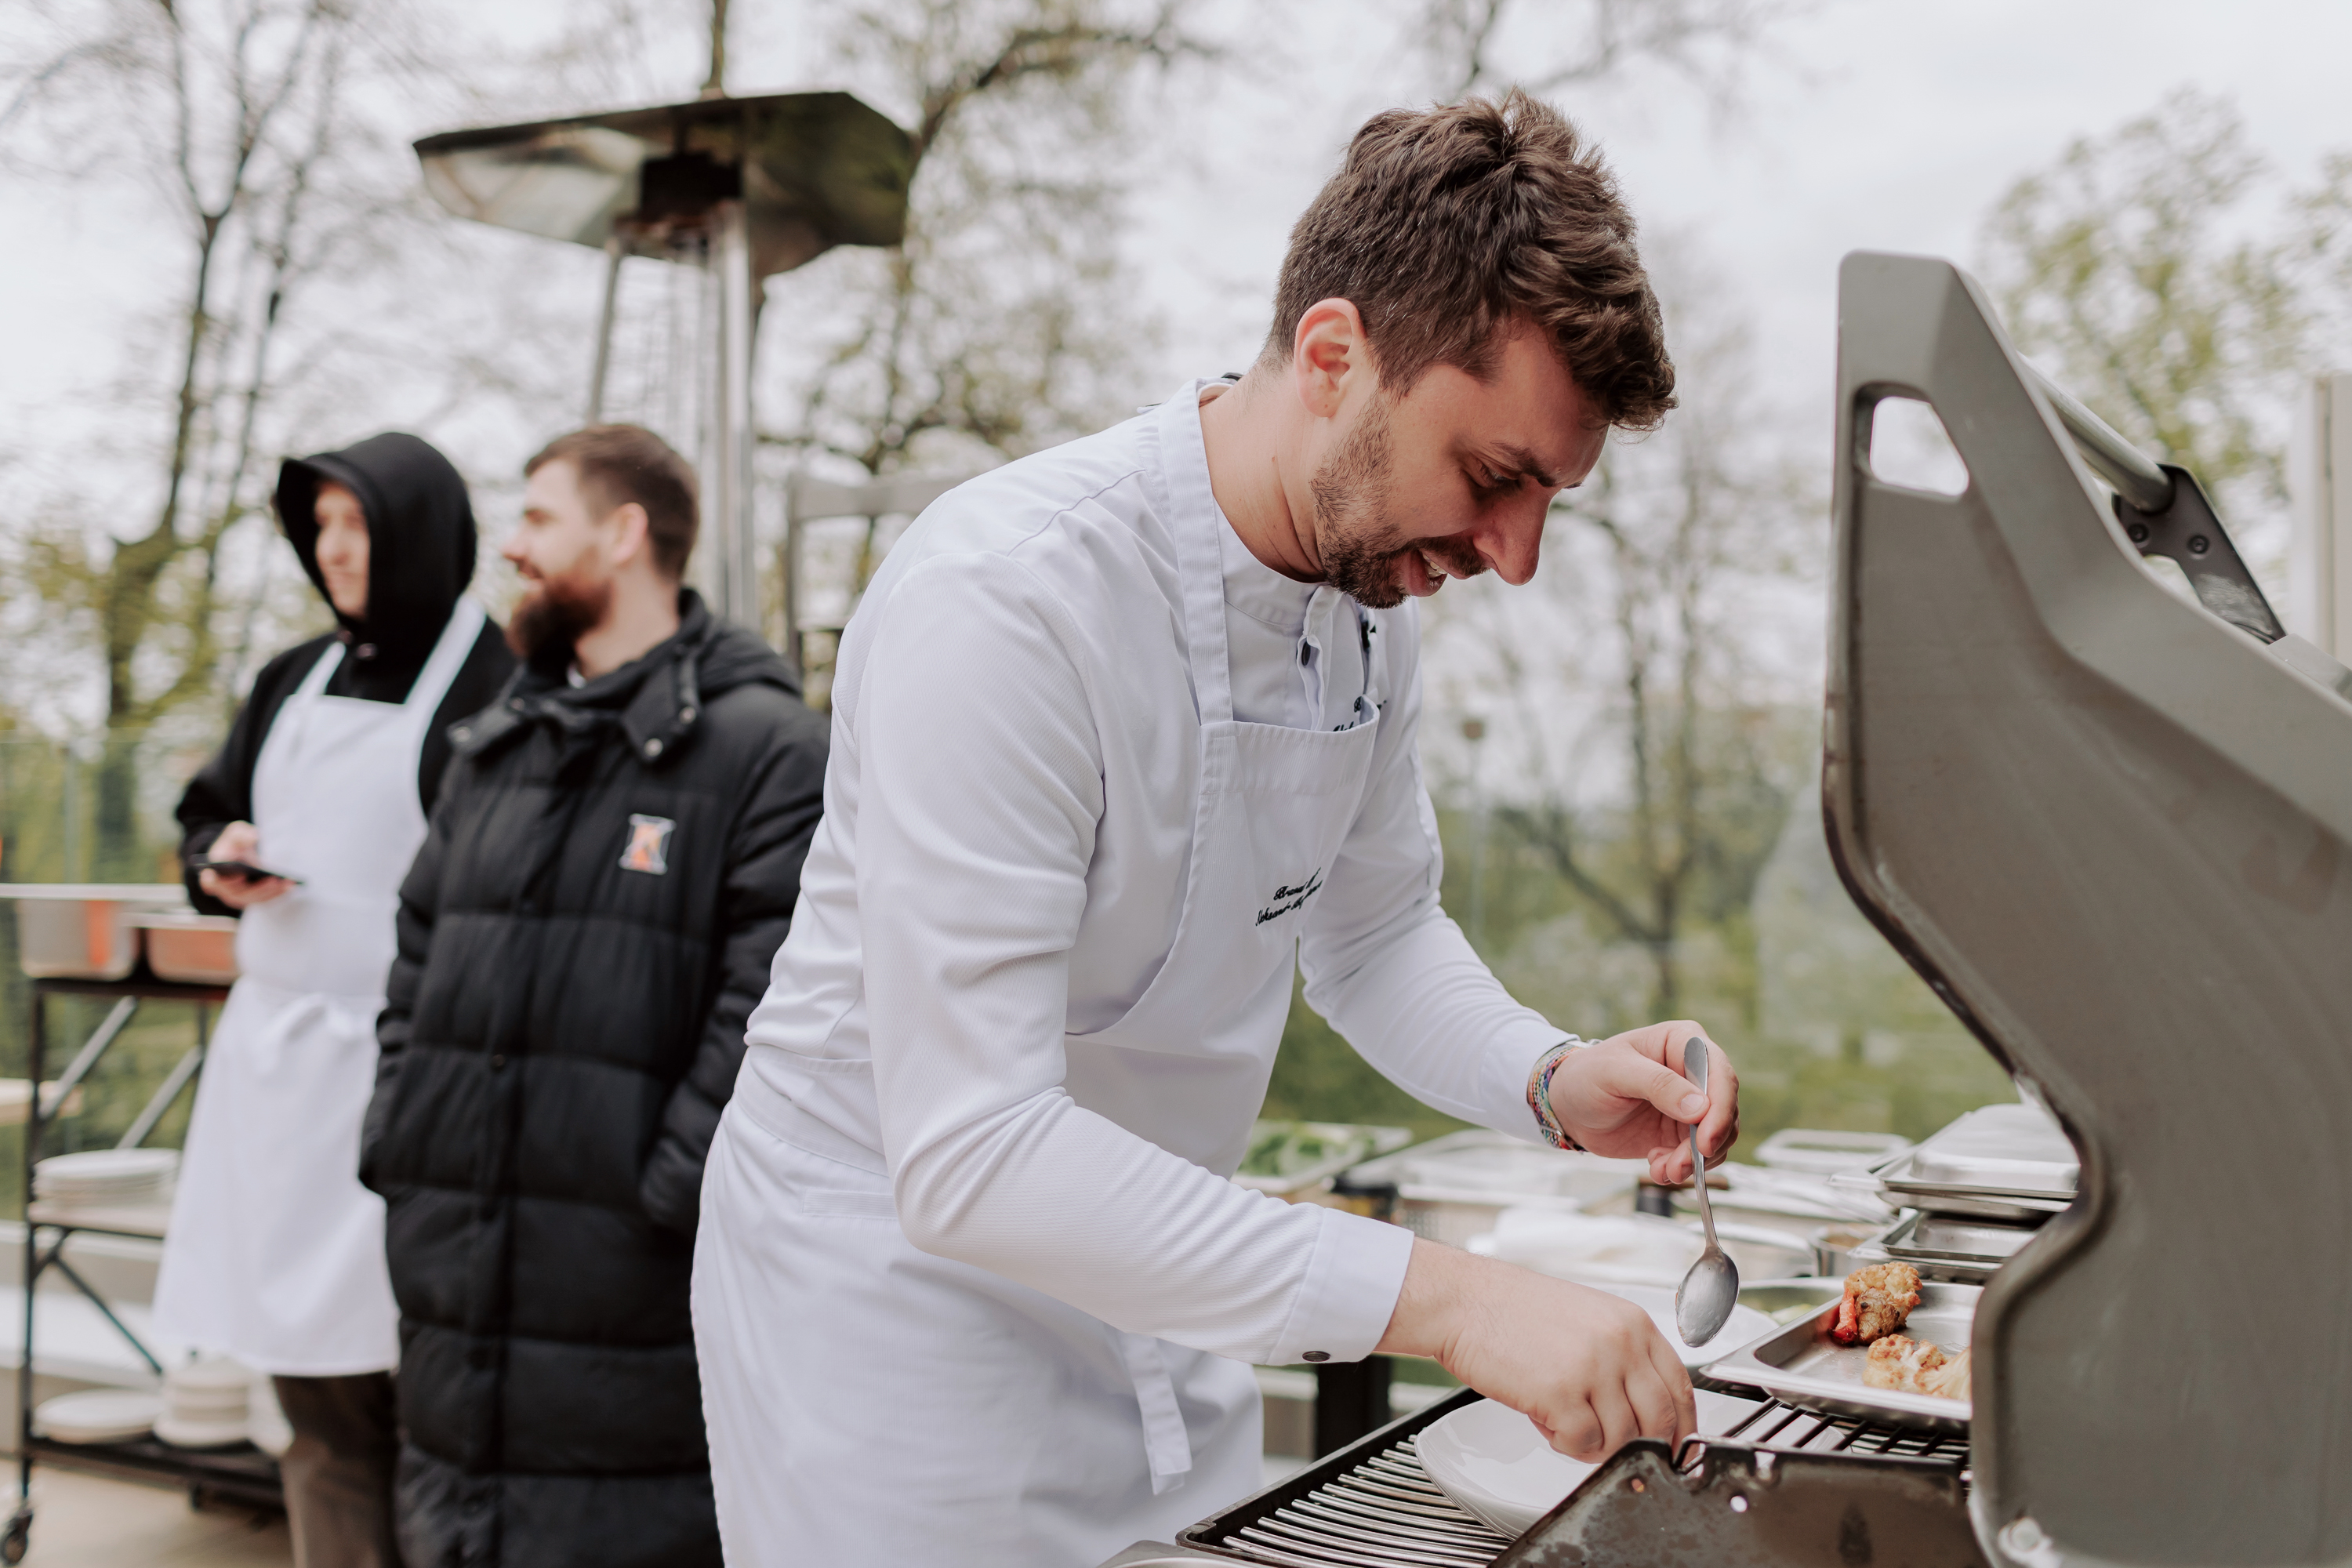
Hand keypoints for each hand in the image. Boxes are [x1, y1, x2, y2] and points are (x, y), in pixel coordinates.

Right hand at [195, 822, 290, 908]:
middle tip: (274, 880)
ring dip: (272, 892)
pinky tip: (290, 885)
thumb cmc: (234, 843)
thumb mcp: (235, 833)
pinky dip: (277, 893)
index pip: (213, 882)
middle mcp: (223, 889)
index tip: (239, 875)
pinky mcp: (250, 899)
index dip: (224, 881)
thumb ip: (242, 834)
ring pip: (254, 899)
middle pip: (239, 894)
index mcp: (212, 873)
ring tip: (288, 883)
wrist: (236, 853)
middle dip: (258, 888)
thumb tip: (254, 837)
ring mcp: (237, 897)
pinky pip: (264, 899)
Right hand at [1378, 1239, 1694, 1461]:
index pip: (1681, 1386)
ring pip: (1623, 1439)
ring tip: (1563, 1422)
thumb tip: (1644, 1408)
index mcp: (1632, 1323)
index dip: (1682, 1425)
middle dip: (1642, 1446)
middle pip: (1660, 1419)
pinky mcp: (1561, 1393)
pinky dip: (1566, 1446)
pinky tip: (1546, 1424)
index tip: (1674, 1445)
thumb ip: (1622, 1355)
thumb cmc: (1513, 1310)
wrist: (1464, 1301)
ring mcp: (1593, 1368)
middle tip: (1614, 1447)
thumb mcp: (1586, 1318)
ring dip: (1594, 1445)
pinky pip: (1583, 1445)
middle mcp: (1620, 1343)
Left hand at [1546, 1022, 1737, 1184]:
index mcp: (1683, 1042)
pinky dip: (1684, 1167)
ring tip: (1664, 1170)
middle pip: (1725, 1109)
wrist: (1568, 1107)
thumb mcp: (1614, 1072)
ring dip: (1695, 1161)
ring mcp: (1692, 1104)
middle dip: (1706, 1143)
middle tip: (1680, 1165)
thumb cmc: (1586, 1076)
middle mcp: (1695, 1072)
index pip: (1719, 1073)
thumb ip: (1657, 1084)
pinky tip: (1657, 1167)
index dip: (1720, 1109)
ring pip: (1717, 1136)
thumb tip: (1700, 1107)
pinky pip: (1701, 1155)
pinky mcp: (1683, 1132)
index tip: (1705, 1141)